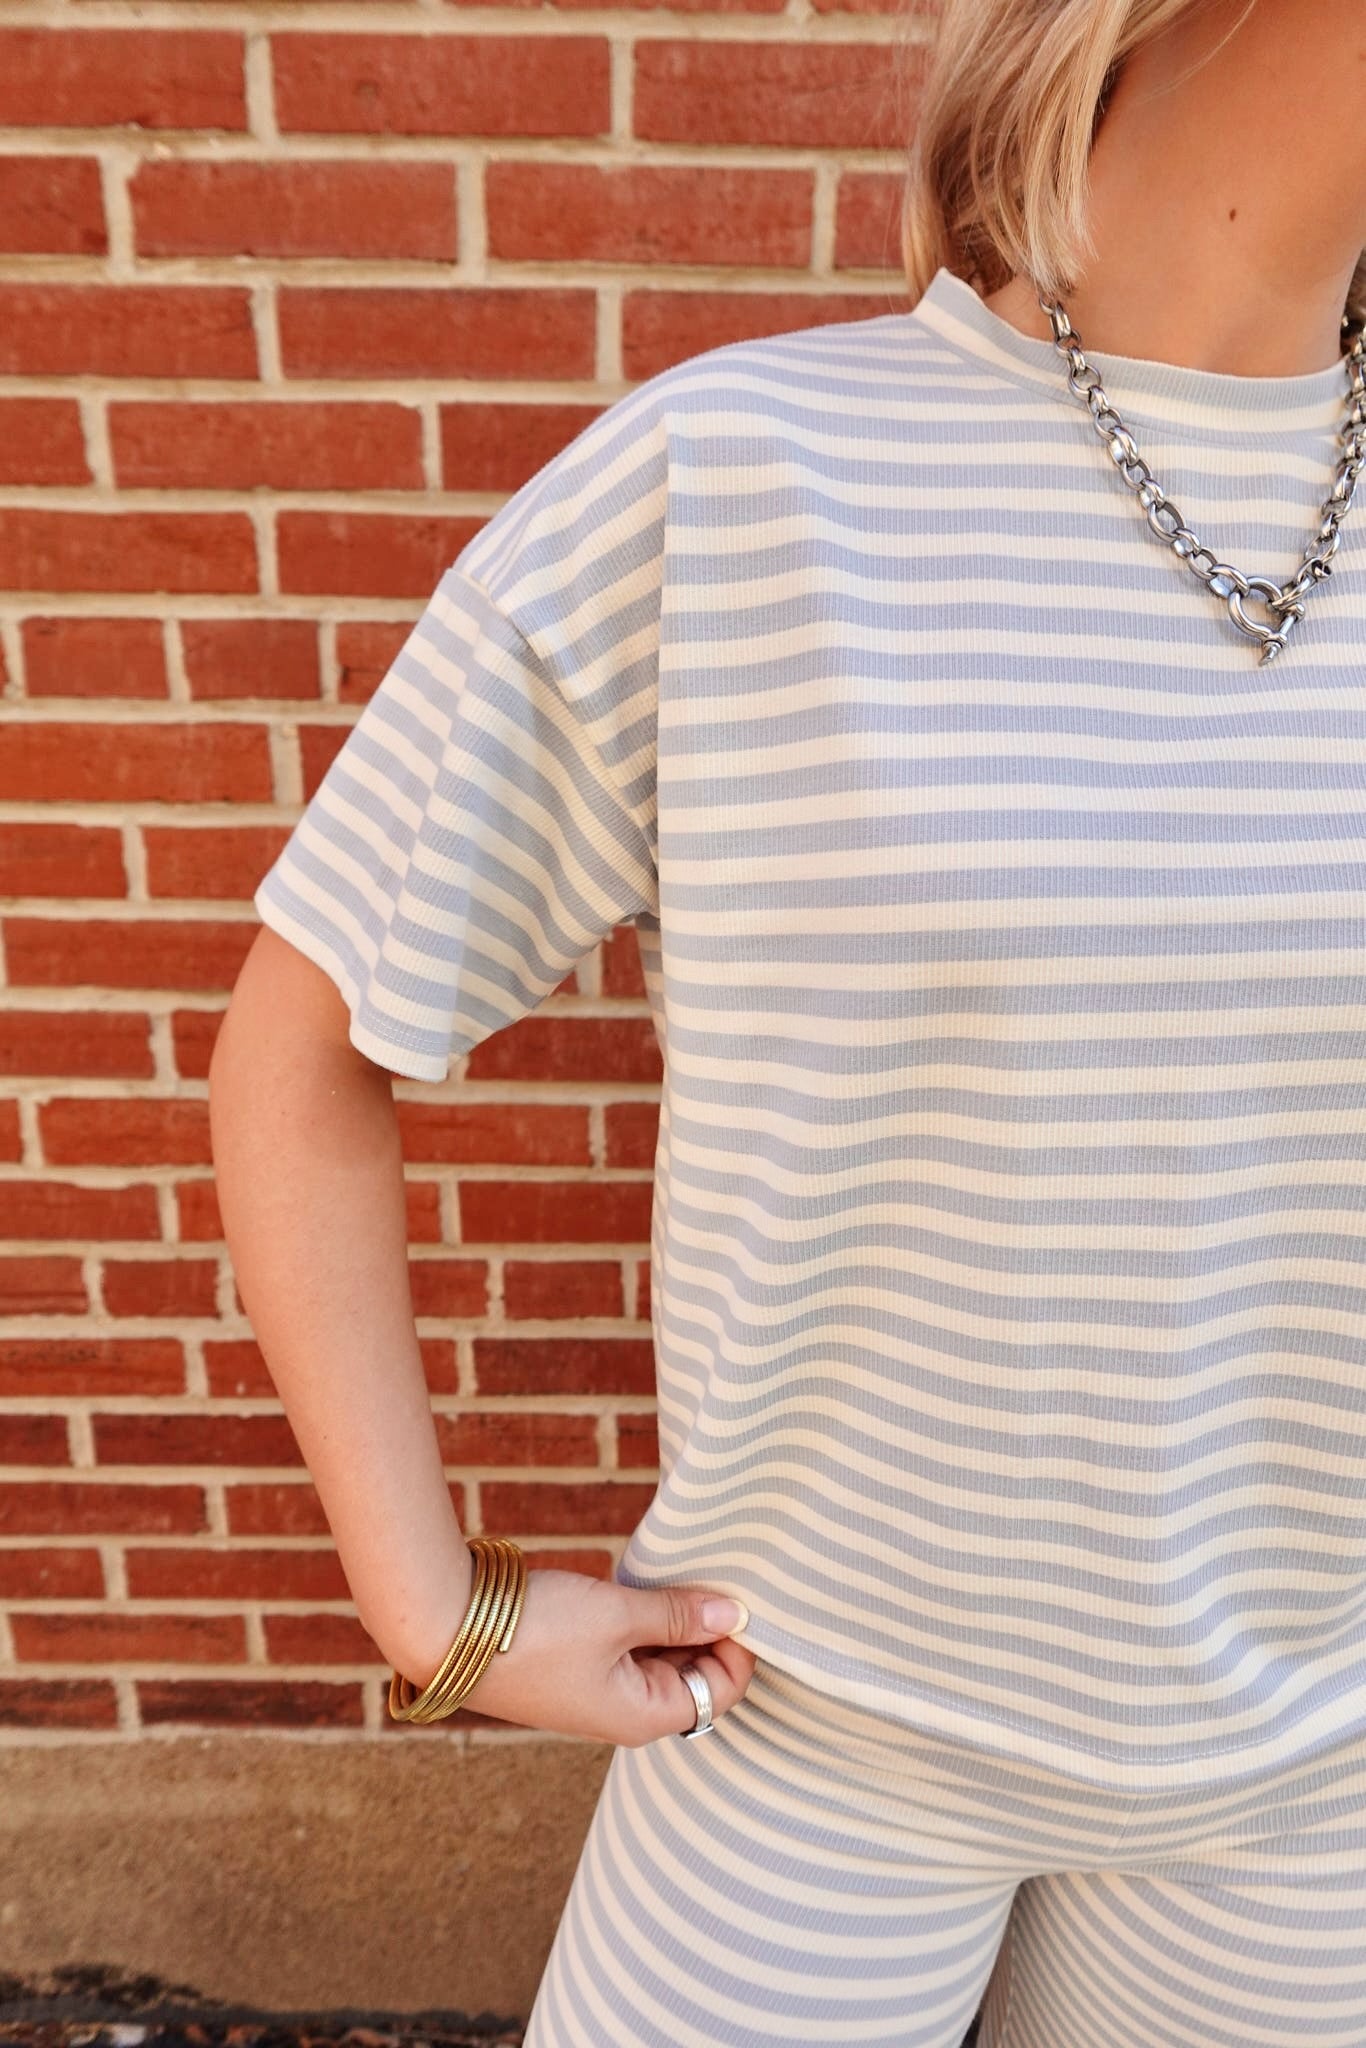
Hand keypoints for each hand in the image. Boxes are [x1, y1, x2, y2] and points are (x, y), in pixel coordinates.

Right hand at [450, 1568, 756, 1746]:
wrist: (446, 1629)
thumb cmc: (535, 1630)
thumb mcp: (617, 1615)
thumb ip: (678, 1615)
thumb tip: (735, 1613)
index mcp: (644, 1718)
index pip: (721, 1692)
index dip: (738, 1646)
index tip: (739, 1596)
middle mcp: (625, 1715)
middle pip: (693, 1676)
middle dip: (707, 1629)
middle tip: (711, 1577)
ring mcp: (598, 1693)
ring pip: (660, 1659)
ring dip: (673, 1621)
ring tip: (677, 1577)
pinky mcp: (575, 1670)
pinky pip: (628, 1649)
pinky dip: (642, 1621)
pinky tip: (639, 1586)